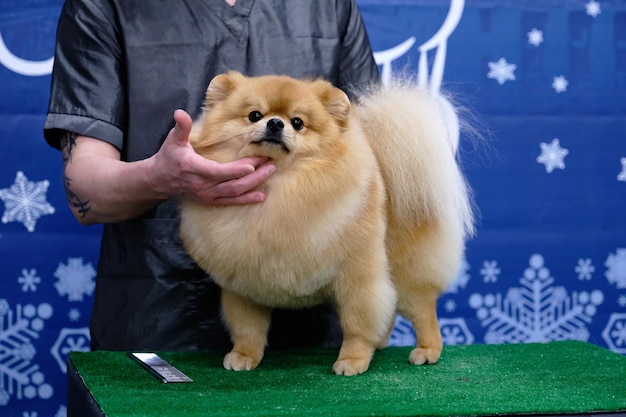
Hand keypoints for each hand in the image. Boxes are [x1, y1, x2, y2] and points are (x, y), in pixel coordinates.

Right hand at [149, 109, 274, 204]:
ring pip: (234, 192)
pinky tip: (261, 196)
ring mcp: (207, 195)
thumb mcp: (173, 140)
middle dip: (253, 174)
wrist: (160, 180)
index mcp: (193, 168)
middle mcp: (202, 185)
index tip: (252, 165)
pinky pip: (231, 201)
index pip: (217, 171)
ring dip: (254, 184)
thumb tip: (179, 113)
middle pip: (232, 183)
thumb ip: (180, 127)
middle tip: (270, 163)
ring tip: (269, 172)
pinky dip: (246, 199)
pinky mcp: (211, 200)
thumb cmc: (169, 157)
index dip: (235, 170)